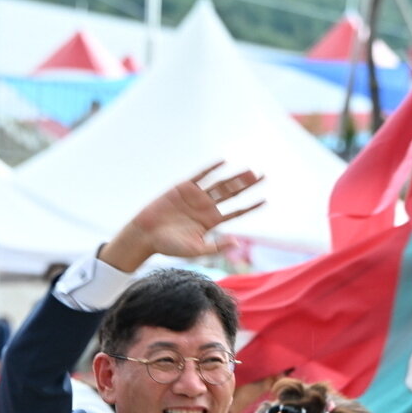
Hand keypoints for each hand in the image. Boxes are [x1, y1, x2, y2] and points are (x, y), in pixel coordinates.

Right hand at [99, 162, 264, 272]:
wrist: (145, 235)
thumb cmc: (169, 247)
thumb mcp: (196, 250)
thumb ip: (216, 246)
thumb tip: (238, 244)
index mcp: (211, 222)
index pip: (236, 212)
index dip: (251, 206)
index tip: (266, 200)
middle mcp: (206, 207)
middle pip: (231, 194)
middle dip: (247, 186)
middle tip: (263, 176)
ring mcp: (196, 197)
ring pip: (220, 184)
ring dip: (235, 177)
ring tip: (250, 170)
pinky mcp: (183, 188)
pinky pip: (201, 176)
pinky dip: (212, 168)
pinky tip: (223, 162)